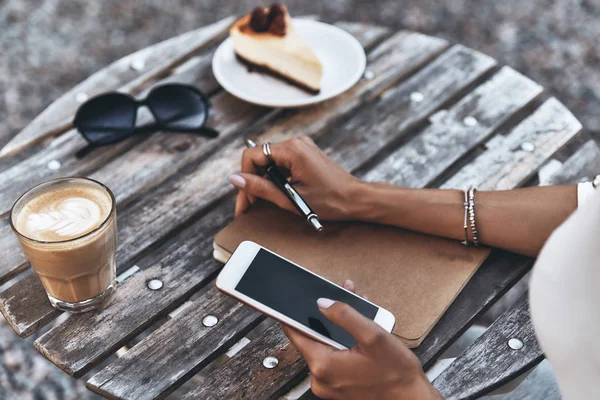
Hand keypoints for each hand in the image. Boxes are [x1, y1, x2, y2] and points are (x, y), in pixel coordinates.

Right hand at [229, 136, 363, 217]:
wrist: (357, 199)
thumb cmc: (331, 200)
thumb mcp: (291, 199)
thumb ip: (261, 188)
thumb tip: (235, 179)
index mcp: (292, 150)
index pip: (252, 156)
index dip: (244, 178)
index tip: (246, 199)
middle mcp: (296, 143)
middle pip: (259, 158)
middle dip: (252, 182)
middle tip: (250, 205)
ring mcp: (301, 147)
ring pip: (269, 161)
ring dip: (264, 181)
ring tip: (265, 202)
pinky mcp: (305, 154)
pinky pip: (281, 163)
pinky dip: (276, 178)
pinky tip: (279, 194)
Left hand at [283, 280, 441, 399]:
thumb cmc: (396, 373)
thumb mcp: (373, 335)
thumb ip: (345, 315)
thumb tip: (322, 302)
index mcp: (323, 364)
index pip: (294, 332)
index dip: (295, 313)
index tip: (294, 299)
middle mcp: (320, 378)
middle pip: (313, 337)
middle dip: (328, 317)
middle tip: (345, 298)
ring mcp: (328, 385)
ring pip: (325, 347)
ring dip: (338, 329)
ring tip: (360, 316)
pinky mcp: (337, 387)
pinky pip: (333, 359)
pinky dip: (343, 345)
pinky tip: (360, 335)